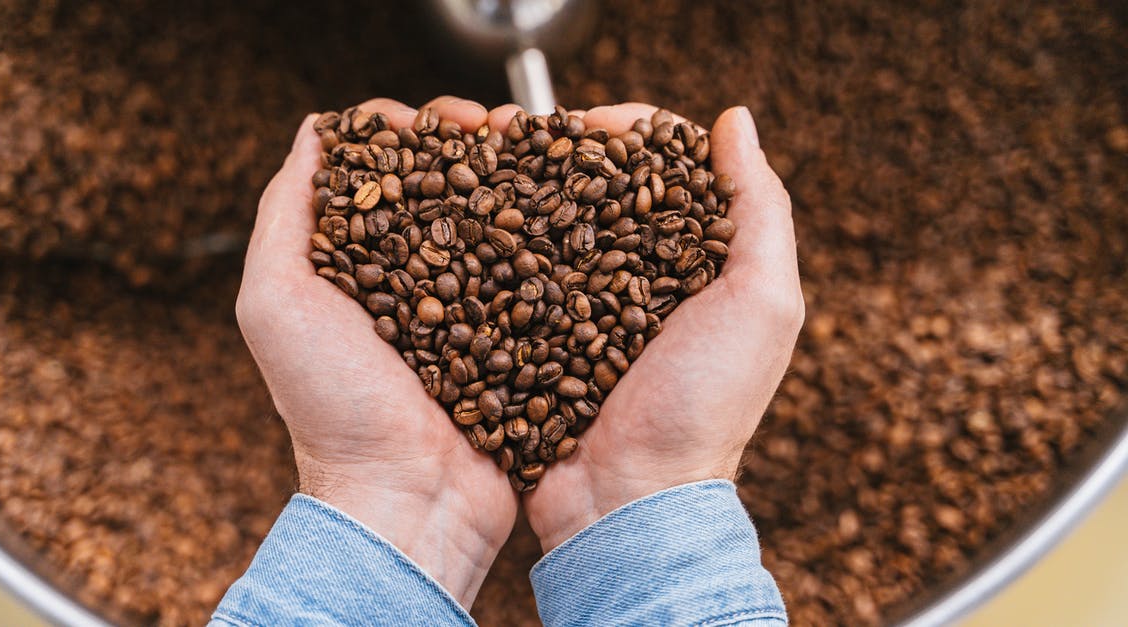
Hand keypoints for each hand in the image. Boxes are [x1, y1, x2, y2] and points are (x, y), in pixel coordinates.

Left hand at [235, 96, 517, 607]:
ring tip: (538, 154)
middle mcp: (409, 277)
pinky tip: (568, 208)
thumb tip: (316, 132)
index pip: (380, 170)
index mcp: (352, 263)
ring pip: (493, 220)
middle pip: (442, 185)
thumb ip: (284, 215)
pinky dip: (549, 234)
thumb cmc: (333, 408)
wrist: (407, 498)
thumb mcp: (276, 303)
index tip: (441, 120)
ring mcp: (466, 305)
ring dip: (515, 178)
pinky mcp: (514, 334)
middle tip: (499, 127)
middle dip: (471, 144)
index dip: (409, 130)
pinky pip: (535, 271)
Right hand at [498, 103, 805, 551]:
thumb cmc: (705, 406)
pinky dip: (493, 240)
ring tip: (486, 160)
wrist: (628, 499)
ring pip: (551, 224)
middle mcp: (641, 278)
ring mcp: (584, 307)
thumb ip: (760, 209)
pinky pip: (514, 274)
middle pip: (602, 189)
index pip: (668, 170)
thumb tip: (734, 120)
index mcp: (701, 263)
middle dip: (564, 151)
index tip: (597, 120)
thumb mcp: (762, 304)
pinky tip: (466, 215)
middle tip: (522, 131)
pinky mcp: (536, 333)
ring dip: (520, 187)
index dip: (636, 132)